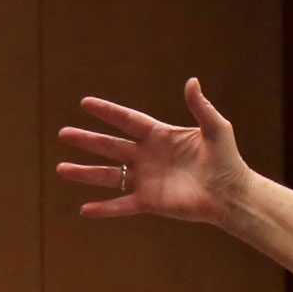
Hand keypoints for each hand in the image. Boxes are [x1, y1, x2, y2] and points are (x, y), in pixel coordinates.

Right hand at [56, 77, 251, 225]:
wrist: (231, 194)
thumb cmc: (226, 159)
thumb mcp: (216, 128)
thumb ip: (201, 107)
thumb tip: (192, 81)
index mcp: (159, 135)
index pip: (127, 120)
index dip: (107, 112)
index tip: (85, 103)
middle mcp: (147, 156)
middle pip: (110, 146)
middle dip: (86, 140)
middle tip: (63, 133)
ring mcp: (146, 179)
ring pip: (109, 176)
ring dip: (85, 173)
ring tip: (61, 169)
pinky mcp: (150, 202)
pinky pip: (122, 205)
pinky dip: (104, 208)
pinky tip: (84, 210)